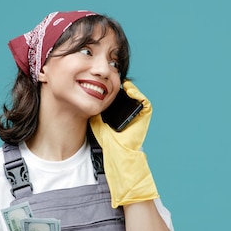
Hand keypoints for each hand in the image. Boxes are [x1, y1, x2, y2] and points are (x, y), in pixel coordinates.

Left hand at [89, 80, 158, 207]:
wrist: (116, 152)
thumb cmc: (107, 139)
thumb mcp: (98, 120)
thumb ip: (95, 109)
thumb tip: (85, 96)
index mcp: (121, 113)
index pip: (118, 96)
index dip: (111, 87)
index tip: (103, 80)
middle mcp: (131, 112)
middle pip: (126, 94)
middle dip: (119, 85)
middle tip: (111, 78)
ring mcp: (139, 114)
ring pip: (135, 95)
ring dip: (128, 87)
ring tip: (119, 80)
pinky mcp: (144, 117)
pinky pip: (144, 102)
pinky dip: (137, 93)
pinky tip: (128, 88)